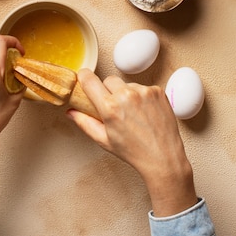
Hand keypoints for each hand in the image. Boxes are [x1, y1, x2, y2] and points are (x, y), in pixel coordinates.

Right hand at [67, 70, 197, 216]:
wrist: (164, 158)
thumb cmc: (134, 152)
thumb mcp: (104, 140)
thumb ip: (85, 123)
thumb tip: (71, 112)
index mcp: (110, 107)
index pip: (89, 80)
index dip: (84, 77)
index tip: (84, 78)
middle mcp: (126, 95)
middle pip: (108, 80)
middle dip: (108, 91)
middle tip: (114, 108)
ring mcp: (144, 91)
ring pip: (127, 84)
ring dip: (126, 94)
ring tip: (134, 114)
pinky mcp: (157, 91)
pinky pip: (143, 87)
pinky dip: (142, 97)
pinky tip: (145, 112)